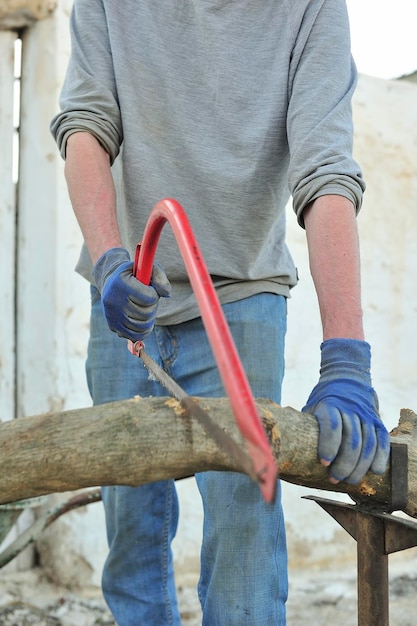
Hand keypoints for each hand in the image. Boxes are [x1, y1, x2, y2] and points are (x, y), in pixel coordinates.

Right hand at [92, 247, 170, 340]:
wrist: (112, 283)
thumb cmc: (135, 275)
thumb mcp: (147, 268)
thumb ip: (160, 278)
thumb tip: (166, 294)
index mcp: (121, 283)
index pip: (150, 298)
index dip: (155, 294)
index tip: (149, 289)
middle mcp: (113, 300)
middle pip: (146, 313)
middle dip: (153, 307)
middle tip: (148, 300)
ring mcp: (111, 315)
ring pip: (142, 326)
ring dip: (150, 319)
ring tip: (146, 309)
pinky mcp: (113, 326)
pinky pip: (134, 336)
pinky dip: (143, 331)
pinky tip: (143, 321)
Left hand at [302, 339, 389, 484]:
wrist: (347, 380)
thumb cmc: (323, 401)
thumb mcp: (311, 407)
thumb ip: (305, 424)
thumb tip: (286, 450)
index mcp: (329, 405)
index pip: (332, 425)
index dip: (329, 445)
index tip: (324, 463)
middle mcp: (350, 409)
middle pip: (351, 439)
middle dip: (344, 463)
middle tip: (335, 478)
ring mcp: (366, 415)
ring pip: (368, 443)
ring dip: (360, 466)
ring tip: (350, 480)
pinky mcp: (377, 421)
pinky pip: (383, 441)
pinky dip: (381, 457)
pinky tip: (374, 471)